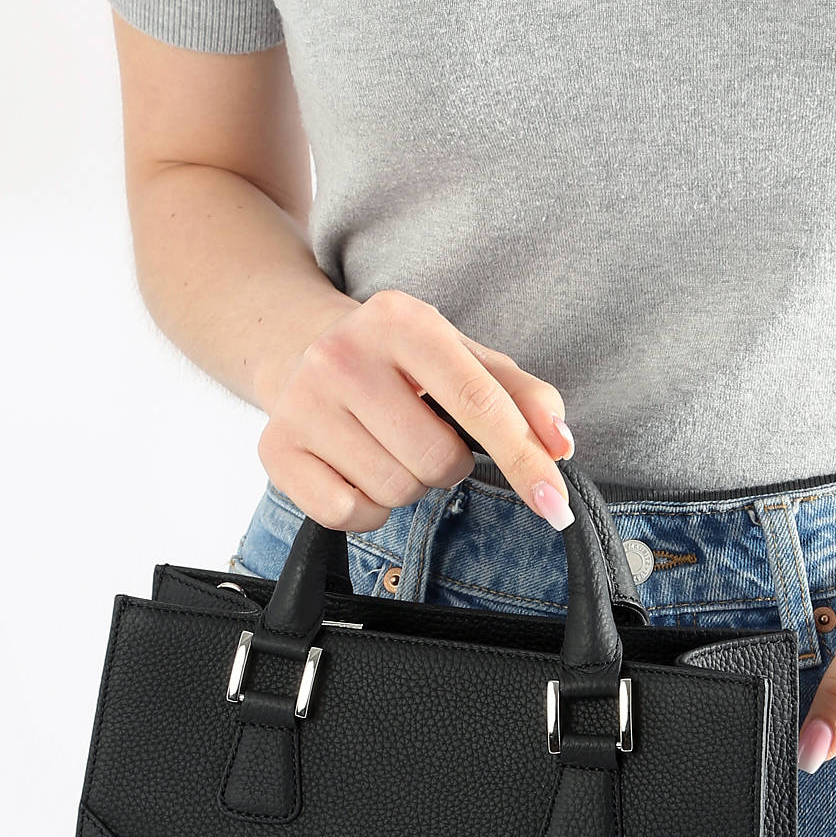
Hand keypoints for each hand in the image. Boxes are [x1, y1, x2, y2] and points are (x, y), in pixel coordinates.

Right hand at [255, 289, 576, 531]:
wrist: (302, 345)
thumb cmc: (405, 363)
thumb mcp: (467, 359)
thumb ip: (525, 397)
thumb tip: (560, 446)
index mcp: (403, 321)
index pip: (479, 403)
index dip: (523, 459)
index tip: (554, 504)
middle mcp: (342, 354)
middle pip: (437, 461)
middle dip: (447, 466)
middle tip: (425, 437)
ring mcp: (301, 402)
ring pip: (396, 491)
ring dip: (408, 485)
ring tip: (388, 446)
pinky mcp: (275, 449)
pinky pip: (348, 515)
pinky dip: (367, 509)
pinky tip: (357, 469)